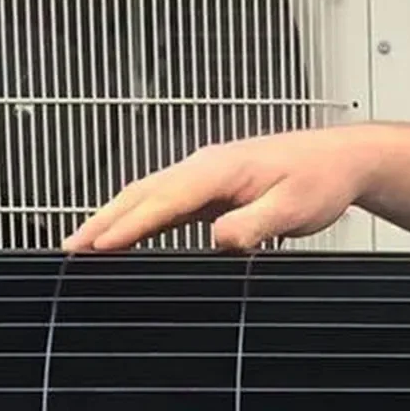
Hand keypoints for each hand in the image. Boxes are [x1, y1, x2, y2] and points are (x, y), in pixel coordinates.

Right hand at [63, 131, 365, 252]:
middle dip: (103, 221)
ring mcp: (204, 175)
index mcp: (218, 168)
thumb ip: (255, 224)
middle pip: (141, 194)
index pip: (163, 200)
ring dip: (113, 218)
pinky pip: (164, 202)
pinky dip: (137, 217)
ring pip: (147, 195)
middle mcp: (203, 166)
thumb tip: (218, 238)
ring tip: (81, 245)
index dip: (129, 224)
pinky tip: (123, 237)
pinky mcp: (211, 187)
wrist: (340, 160)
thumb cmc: (320, 181)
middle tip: (69, 250)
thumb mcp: (293, 208)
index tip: (98, 246)